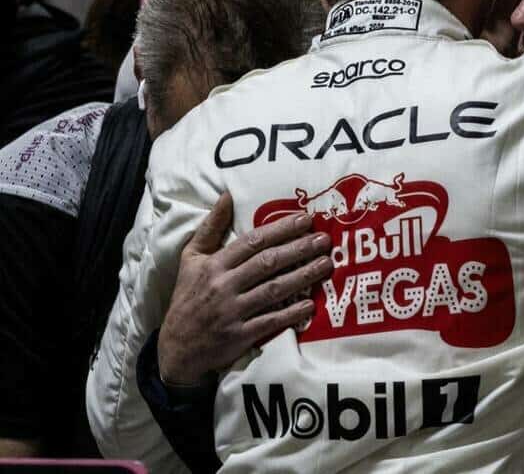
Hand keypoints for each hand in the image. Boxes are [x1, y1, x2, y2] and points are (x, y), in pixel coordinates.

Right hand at [157, 193, 331, 385]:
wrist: (176, 348)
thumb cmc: (187, 297)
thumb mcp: (190, 258)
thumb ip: (210, 227)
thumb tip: (227, 195)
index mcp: (214, 264)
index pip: (253, 241)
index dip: (281, 229)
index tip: (306, 219)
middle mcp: (224, 285)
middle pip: (268, 262)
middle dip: (299, 249)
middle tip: (324, 239)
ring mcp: (232, 311)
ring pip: (273, 289)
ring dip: (303, 276)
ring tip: (326, 264)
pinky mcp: (240, 336)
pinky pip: (271, 321)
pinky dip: (291, 313)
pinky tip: (310, 304)